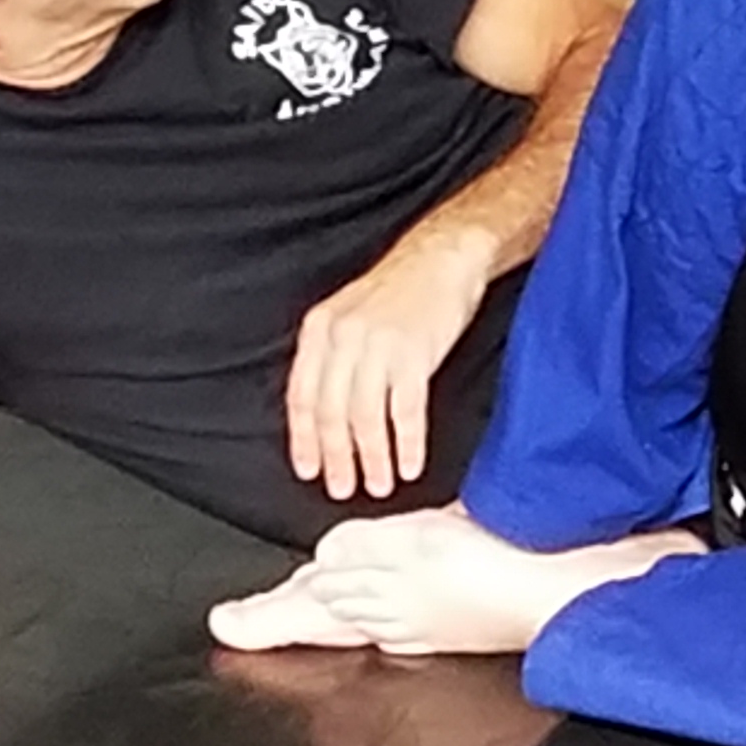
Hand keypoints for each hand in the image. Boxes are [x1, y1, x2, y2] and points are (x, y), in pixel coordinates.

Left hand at [288, 230, 491, 501]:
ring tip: (379, 485)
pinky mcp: (414, 354)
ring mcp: (378, 346)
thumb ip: (333, 357)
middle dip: (336, 458)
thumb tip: (327, 413)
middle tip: (342, 489)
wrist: (444, 257)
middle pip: (331, 413)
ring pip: (365, 418)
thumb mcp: (350, 315)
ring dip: (372, 459)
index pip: (301, 396)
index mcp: (320, 329)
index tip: (308, 470)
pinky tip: (409, 466)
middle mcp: (342, 338)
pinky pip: (405, 412)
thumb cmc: (402, 289)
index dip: (304, 439)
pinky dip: (406, 444)